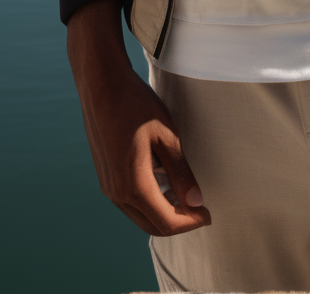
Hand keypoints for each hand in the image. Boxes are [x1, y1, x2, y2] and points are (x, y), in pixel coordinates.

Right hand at [67, 0, 210, 236]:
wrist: (101, 85)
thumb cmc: (136, 105)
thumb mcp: (166, 135)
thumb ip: (181, 171)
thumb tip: (196, 201)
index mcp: (133, 185)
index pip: (166, 221)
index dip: (191, 222)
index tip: (208, 213)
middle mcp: (116, 193)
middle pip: (152, 225)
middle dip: (179, 223)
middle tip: (200, 210)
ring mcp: (107, 186)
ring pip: (139, 216)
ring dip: (163, 214)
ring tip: (187, 199)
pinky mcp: (105, 177)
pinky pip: (129, 203)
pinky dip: (149, 204)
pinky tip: (165, 186)